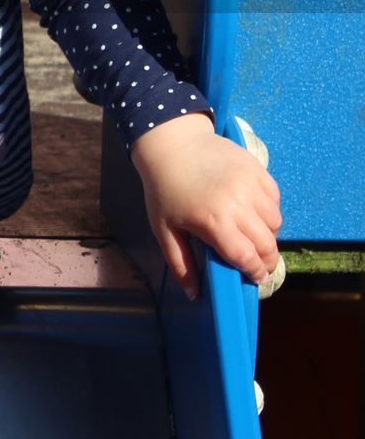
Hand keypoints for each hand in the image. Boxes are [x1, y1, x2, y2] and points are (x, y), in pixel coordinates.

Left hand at [130, 111, 281, 300]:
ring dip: (268, 234)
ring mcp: (251, 185)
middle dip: (266, 260)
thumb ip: (181, 264)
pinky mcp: (258, 170)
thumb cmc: (164, 189)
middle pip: (268, 244)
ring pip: (275, 222)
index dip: (254, 272)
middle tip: (258, 264)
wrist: (171, 143)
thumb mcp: (164, 228)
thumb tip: (195, 295)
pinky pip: (275, 199)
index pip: (247, 258)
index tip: (253, 278)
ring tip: (252, 235)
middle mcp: (238, 204)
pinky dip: (269, 210)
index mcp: (214, 221)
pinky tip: (252, 211)